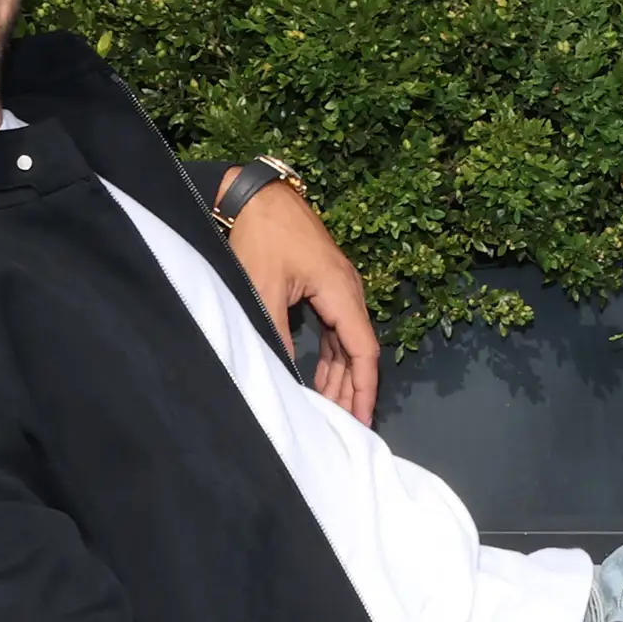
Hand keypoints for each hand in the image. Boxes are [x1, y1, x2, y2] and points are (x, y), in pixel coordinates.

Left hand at [225, 181, 380, 424]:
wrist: (257, 195)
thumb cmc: (262, 237)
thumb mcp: (264, 289)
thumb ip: (276, 334)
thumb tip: (285, 375)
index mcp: (341, 291)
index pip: (363, 351)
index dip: (365, 388)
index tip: (363, 419)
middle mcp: (348, 291)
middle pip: (359, 350)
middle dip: (354, 390)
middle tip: (347, 426)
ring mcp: (338, 287)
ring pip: (347, 342)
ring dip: (341, 376)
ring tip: (334, 410)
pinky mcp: (324, 285)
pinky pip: (335, 329)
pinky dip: (331, 357)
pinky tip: (323, 378)